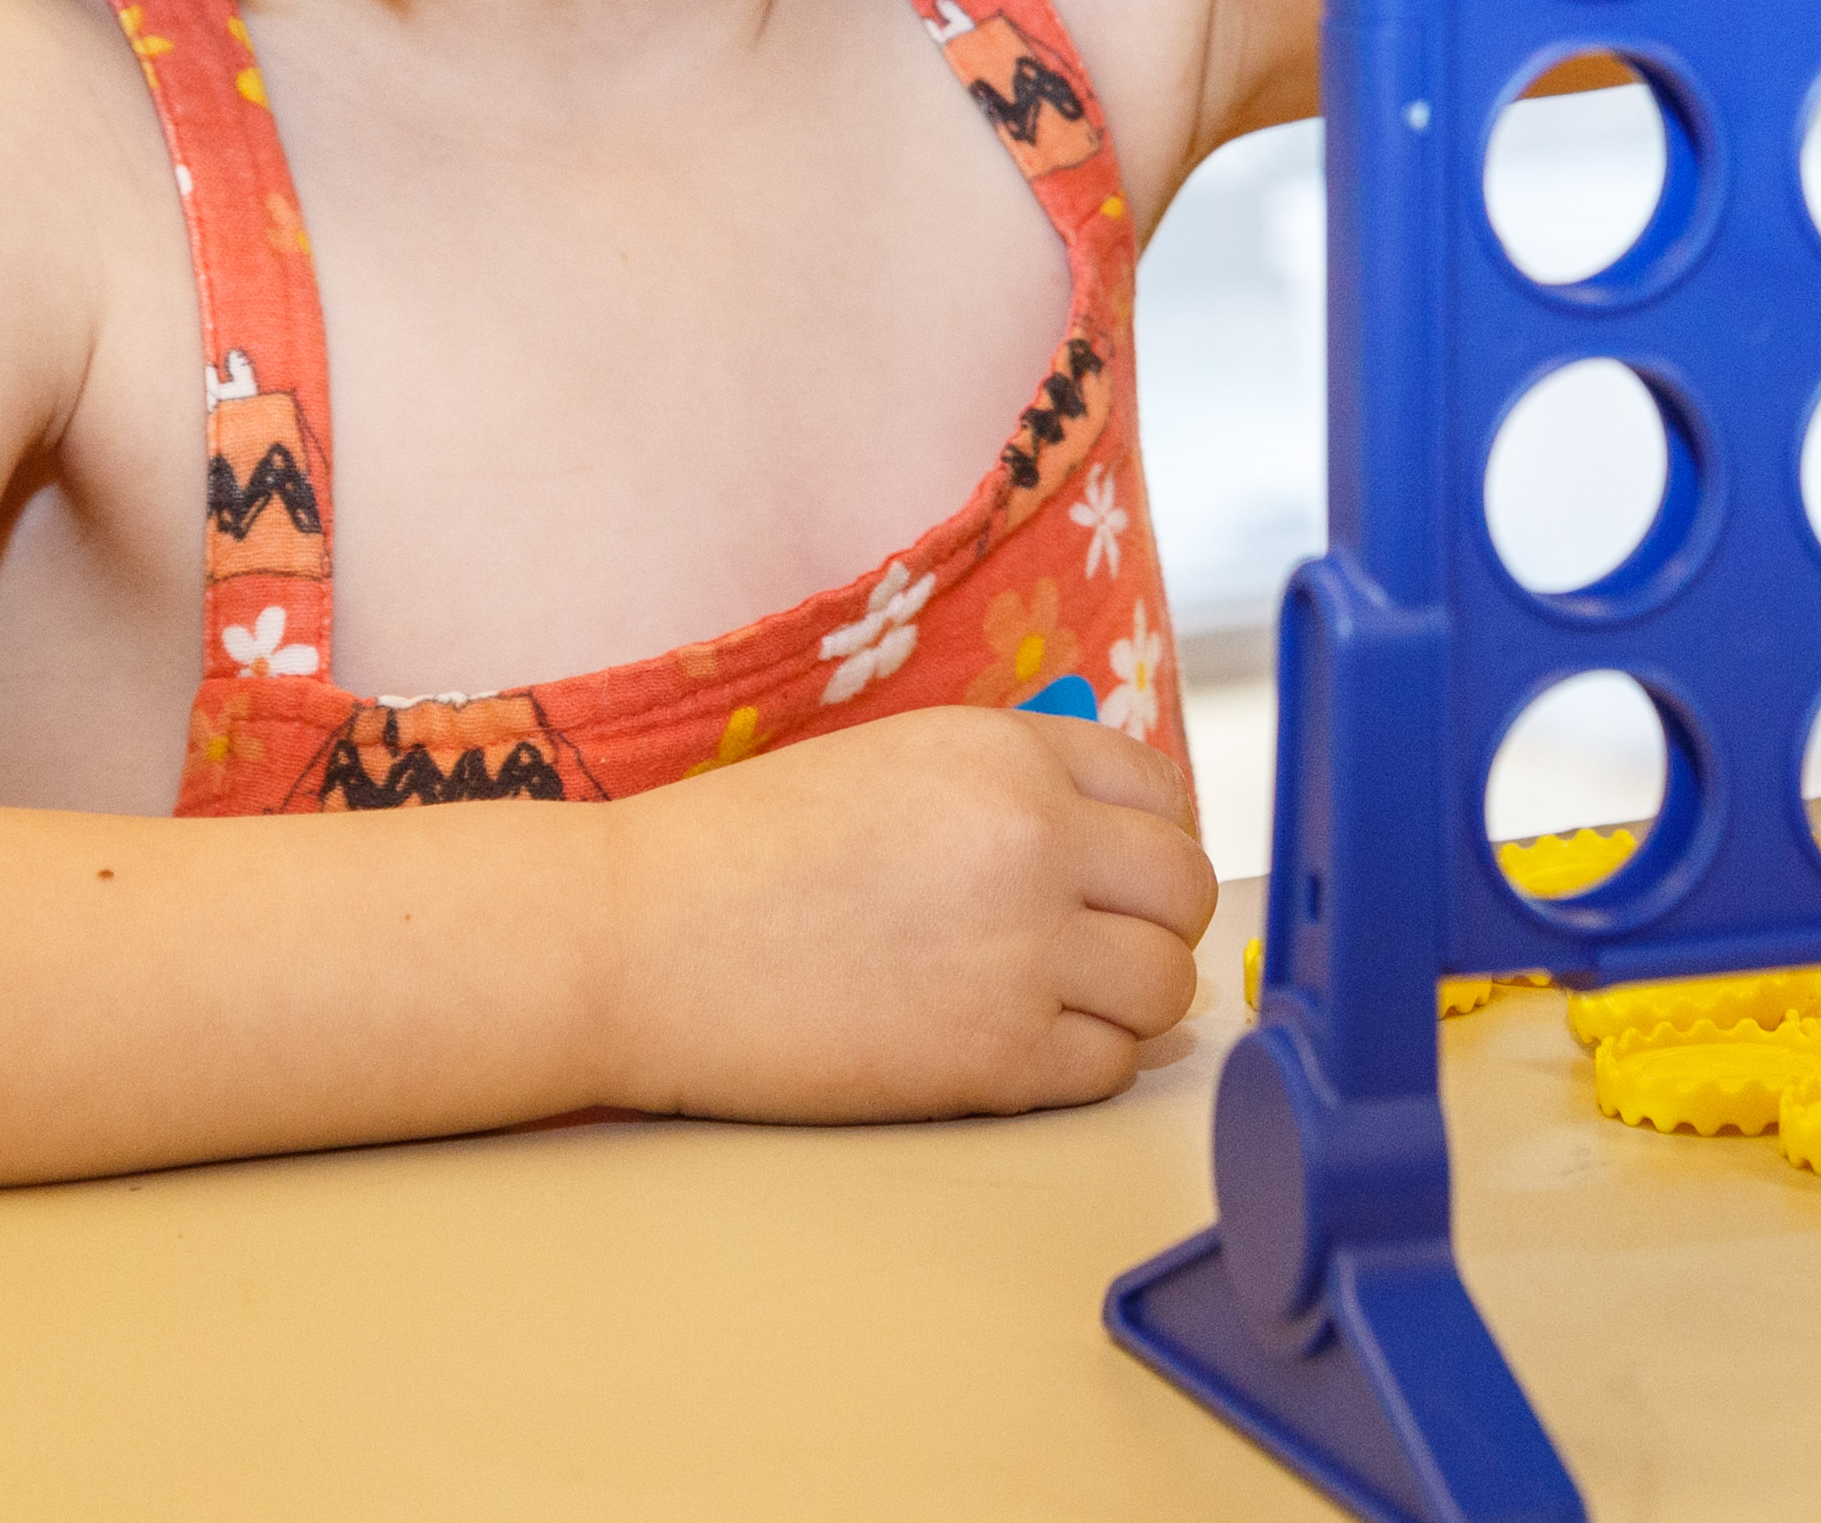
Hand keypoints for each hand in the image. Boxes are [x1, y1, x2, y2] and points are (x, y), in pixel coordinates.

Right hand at [595, 704, 1214, 1123]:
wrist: (637, 939)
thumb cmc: (741, 855)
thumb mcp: (894, 765)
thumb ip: (1004, 789)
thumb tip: (1101, 843)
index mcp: (1009, 752)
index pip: (1159, 791)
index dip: (1142, 842)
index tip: (1111, 878)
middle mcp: (1036, 838)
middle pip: (1183, 890)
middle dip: (1151, 925)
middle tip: (1093, 951)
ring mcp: (1024, 948)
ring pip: (1165, 985)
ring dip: (1124, 1004)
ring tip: (1051, 1007)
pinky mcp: (995, 1054)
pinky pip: (1108, 1068)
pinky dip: (1080, 1068)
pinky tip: (1011, 1052)